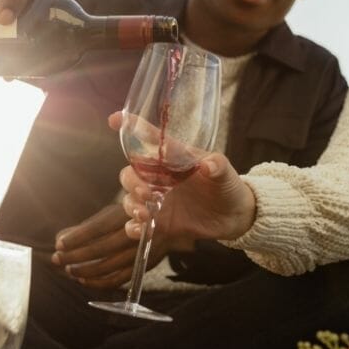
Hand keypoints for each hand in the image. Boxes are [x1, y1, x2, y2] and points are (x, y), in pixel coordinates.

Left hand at [52, 204, 171, 288]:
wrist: (173, 218)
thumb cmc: (133, 212)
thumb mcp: (113, 210)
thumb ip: (88, 225)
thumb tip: (60, 238)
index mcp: (129, 211)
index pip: (100, 226)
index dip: (79, 236)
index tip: (59, 244)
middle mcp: (139, 230)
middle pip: (104, 247)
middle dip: (78, 255)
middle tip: (57, 258)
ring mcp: (143, 250)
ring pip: (112, 265)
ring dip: (87, 270)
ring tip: (69, 269)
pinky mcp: (145, 264)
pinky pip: (121, 279)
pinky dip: (100, 282)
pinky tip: (84, 280)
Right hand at [113, 109, 256, 241]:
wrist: (234, 216)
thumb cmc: (228, 186)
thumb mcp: (226, 173)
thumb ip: (218, 166)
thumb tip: (209, 164)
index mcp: (173, 158)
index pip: (149, 138)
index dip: (131, 127)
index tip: (114, 119)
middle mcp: (160, 178)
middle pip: (130, 173)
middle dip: (131, 182)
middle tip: (146, 192)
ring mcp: (157, 200)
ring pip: (129, 199)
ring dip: (131, 205)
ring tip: (145, 213)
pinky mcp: (159, 222)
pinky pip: (136, 224)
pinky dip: (133, 227)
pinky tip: (141, 229)